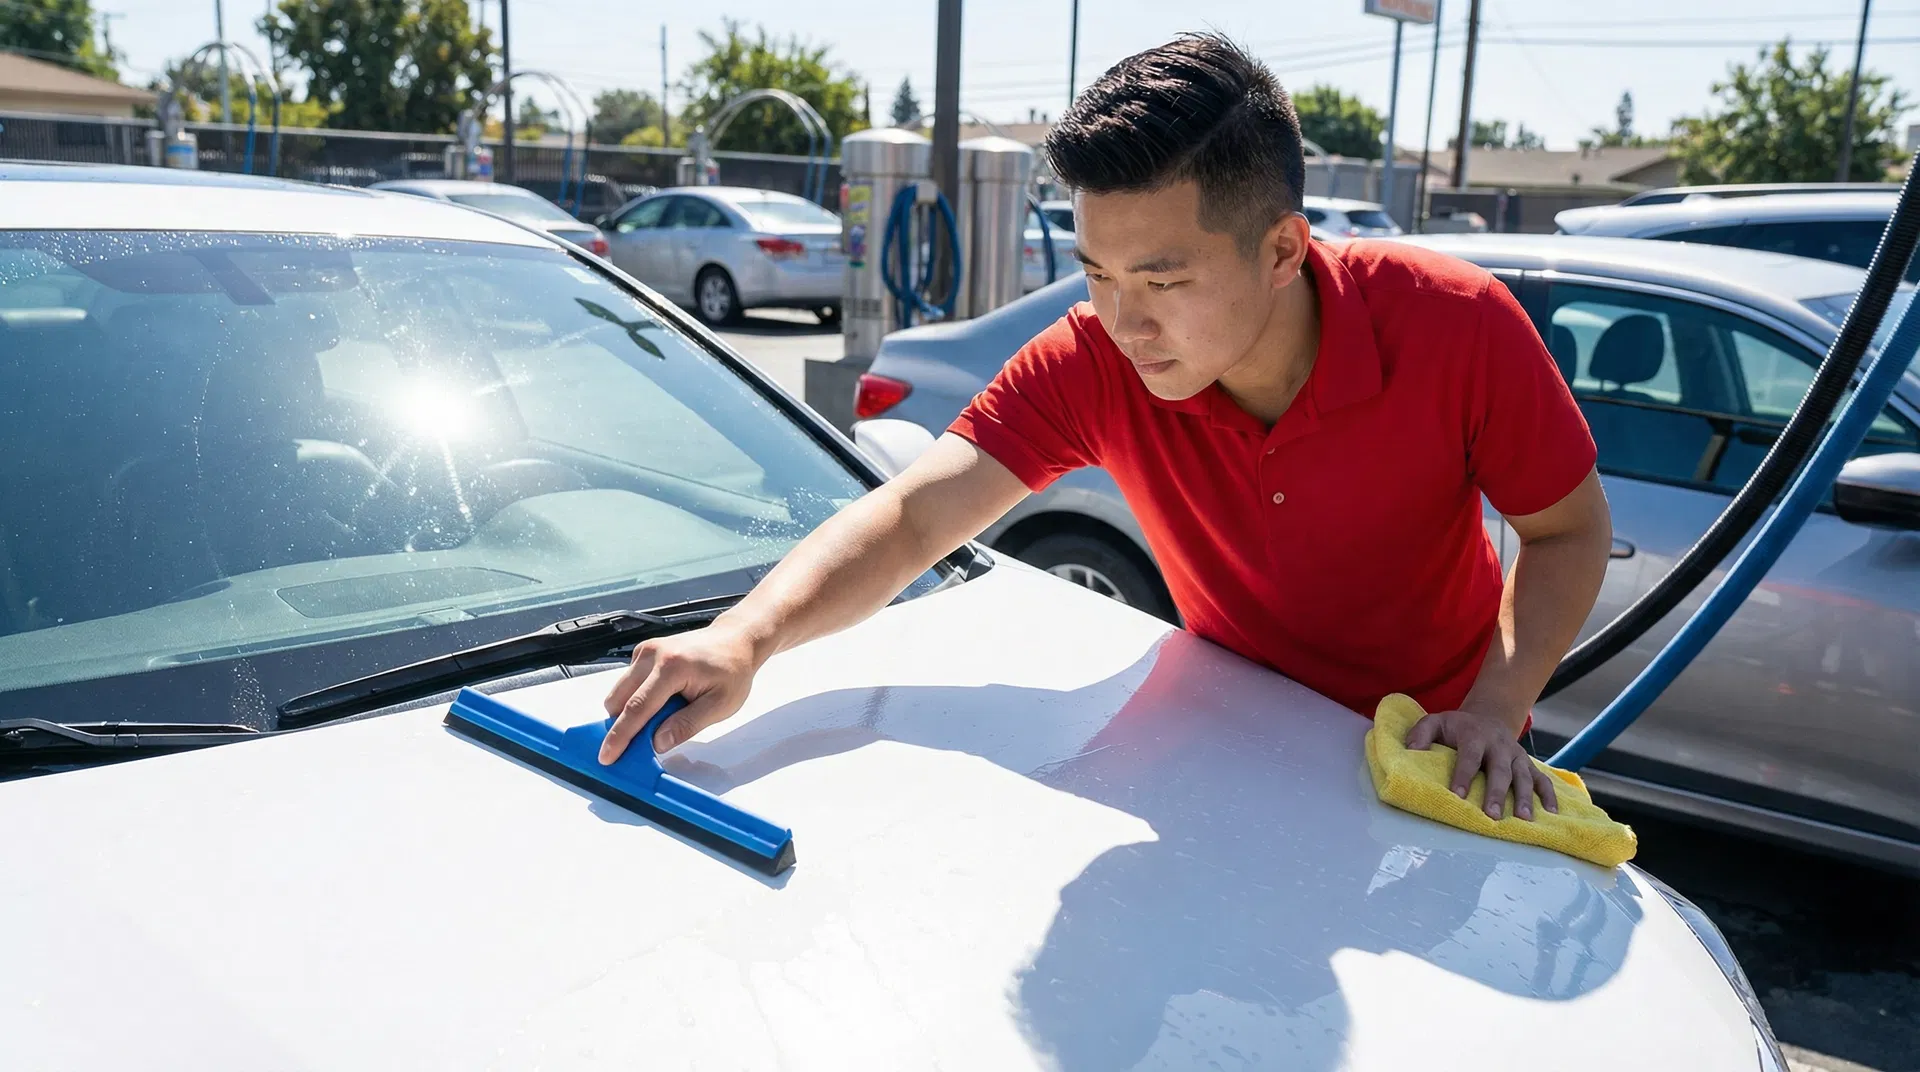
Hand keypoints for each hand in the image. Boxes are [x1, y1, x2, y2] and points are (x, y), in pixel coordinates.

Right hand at [598, 622, 760, 763]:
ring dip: (630, 711)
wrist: (736, 640)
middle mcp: (653, 654)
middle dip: (621, 726)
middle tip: (637, 744)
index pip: (637, 708)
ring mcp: (646, 650)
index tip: (607, 756)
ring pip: (619, 691)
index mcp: (672, 667)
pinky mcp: (643, 652)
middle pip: (619, 699)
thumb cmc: (732, 669)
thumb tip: (657, 743)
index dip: (620, 736)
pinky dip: (636, 697)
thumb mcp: (719, 705)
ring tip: (661, 717)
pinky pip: (628, 682)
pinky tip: (662, 701)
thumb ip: (686, 726)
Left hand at [1405, 708, 1558, 821]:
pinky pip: (1543, 779)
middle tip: (1492, 815)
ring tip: (1524, 819)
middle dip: (1497, 793)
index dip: (1463, 775)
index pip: (1469, 756)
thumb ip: (1421, 733)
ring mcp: (1517, 755)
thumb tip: (1411, 751)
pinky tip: (1551, 814)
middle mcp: (1499, 745)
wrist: (1488, 716)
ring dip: (1525, 797)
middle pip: (1500, 769)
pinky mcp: (1528, 764)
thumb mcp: (1436, 722)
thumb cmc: (1457, 727)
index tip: (1458, 795)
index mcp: (1474, 735)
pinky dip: (1549, 795)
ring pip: (1524, 776)